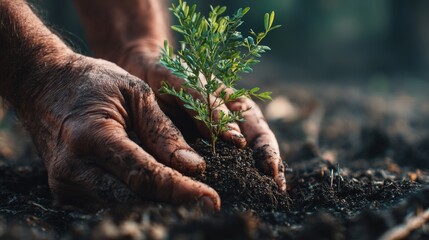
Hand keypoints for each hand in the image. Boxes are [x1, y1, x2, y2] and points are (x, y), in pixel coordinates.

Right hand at [21, 54, 219, 209]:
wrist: (44, 86)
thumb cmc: (93, 83)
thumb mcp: (135, 93)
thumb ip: (164, 131)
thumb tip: (193, 166)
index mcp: (92, 137)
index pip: (146, 176)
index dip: (182, 191)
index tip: (211, 200)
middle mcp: (73, 168)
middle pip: (134, 200)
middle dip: (172, 202)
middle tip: (203, 200)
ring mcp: (64, 184)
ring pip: (122, 206)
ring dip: (155, 201)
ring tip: (181, 190)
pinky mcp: (64, 192)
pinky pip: (107, 203)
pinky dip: (133, 197)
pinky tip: (151, 185)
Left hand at [115, 42, 286, 190]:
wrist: (142, 70)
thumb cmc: (171, 71)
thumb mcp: (189, 82)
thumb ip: (209, 107)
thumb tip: (235, 140)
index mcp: (235, 106)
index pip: (259, 132)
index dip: (268, 151)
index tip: (272, 171)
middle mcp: (228, 126)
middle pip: (253, 153)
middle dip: (264, 174)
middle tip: (271, 194)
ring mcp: (211, 141)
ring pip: (232, 164)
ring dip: (243, 181)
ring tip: (251, 201)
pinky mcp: (191, 151)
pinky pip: (205, 169)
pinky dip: (213, 182)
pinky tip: (212, 195)